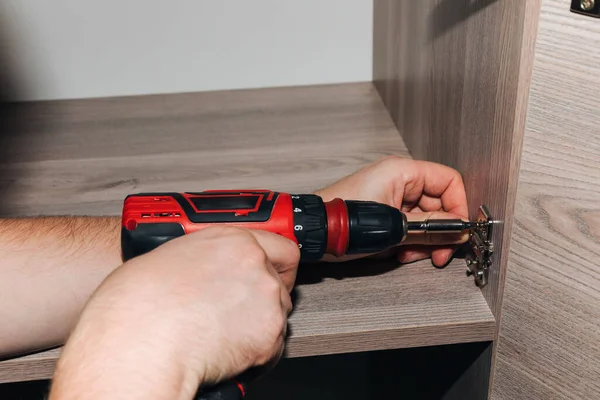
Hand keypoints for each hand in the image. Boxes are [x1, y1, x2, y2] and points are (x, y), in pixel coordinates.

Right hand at [49, 226, 299, 399]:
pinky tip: (225, 351)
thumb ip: (204, 259)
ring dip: (258, 325)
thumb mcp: (169, 257)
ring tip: (222, 334)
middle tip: (237, 311)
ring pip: (277, 316)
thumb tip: (204, 271)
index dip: (277, 264)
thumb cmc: (140, 302)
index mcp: (233, 241)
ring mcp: (266, 300)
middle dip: (262, 298)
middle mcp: (256, 266)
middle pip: (280, 283)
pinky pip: (273, 348)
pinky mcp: (268, 336)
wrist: (141, 339)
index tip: (273, 273)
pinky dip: (255, 354)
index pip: (282, 247)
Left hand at [315, 156, 468, 266]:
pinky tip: (398, 254)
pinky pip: (408, 225)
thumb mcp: (394, 227)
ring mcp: (390, 196)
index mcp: (402, 172)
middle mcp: (398, 180)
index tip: (458, 231)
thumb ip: (430, 228)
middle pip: (438, 203)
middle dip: (438, 231)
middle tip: (438, 255)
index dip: (458, 206)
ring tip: (408, 255)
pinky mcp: (383, 212)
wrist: (313, 235)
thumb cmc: (344, 223)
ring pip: (424, 219)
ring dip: (422, 241)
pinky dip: (408, 241)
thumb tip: (459, 231)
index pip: (448, 181)